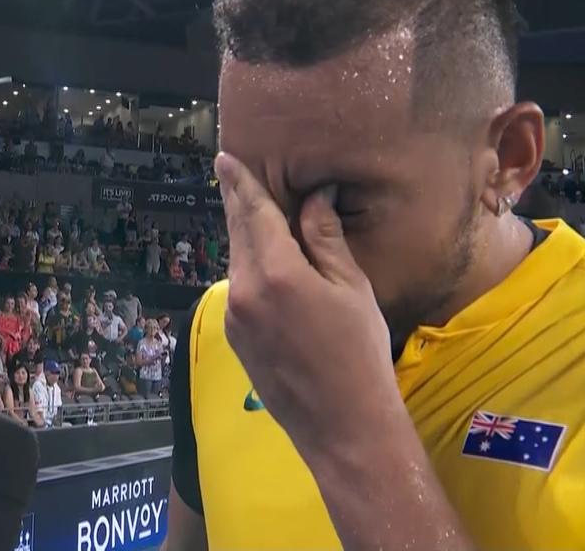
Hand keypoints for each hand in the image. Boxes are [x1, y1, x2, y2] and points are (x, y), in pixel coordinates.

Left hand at [215, 153, 398, 454]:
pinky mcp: (234, 337)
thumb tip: (313, 197)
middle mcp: (243, 291)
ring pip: (238, 263)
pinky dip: (251, 269)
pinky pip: (240, 290)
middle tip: (232, 173)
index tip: (225, 158)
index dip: (240, 183)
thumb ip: (325, 239)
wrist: (342, 426)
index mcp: (275, 273)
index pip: (253, 214)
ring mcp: (233, 317)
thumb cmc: (359, 354)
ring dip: (247, 239)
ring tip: (259, 216)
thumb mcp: (350, 288)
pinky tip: (268, 266)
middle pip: (238, 235)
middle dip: (237, 204)